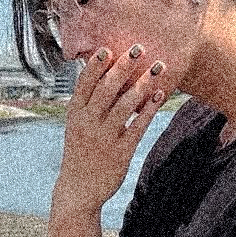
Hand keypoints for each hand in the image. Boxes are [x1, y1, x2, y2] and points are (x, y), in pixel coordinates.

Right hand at [55, 46, 167, 212]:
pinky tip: (160, 95)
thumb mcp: (77, 125)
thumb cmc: (80, 150)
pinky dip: (150, 109)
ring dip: (143, 84)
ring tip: (159, 67)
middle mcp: (88, 124)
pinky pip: (138, 126)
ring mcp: (104, 138)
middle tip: (140, 47)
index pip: (85, 84)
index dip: (96, 65)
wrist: (79, 189)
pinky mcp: (121, 153)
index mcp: (75, 114)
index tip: (109, 47)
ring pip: (125, 105)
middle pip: (107, 90)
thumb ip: (87, 101)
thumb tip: (97, 70)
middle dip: (123, 67)